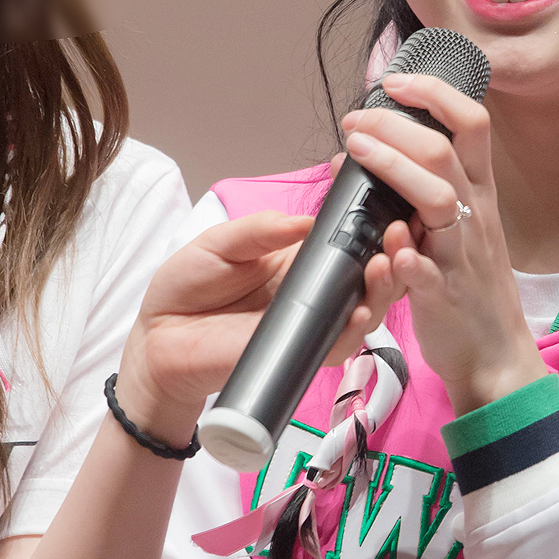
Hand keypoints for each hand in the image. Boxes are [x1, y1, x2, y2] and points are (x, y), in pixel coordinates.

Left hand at [115, 203, 397, 446]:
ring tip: (385, 266)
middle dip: (392, 257)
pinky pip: (336, 345)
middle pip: (368, 277)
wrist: (160, 337)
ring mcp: (310, 323)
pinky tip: (361, 310)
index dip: (373, 226)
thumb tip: (306, 221)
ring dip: (383, 290)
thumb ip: (261, 230)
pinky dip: (354, 329)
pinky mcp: (299, 353)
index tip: (389, 205)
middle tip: (399, 236)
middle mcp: (314, 291)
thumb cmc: (187, 287)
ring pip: (364, 311)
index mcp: (299, 258)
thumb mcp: (222, 242)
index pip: (348, 242)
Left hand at [342, 73, 547, 414]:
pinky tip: (386, 248)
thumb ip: (412, 191)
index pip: (471, 123)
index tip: (393, 82)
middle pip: (444, 151)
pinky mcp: (446, 297)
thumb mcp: (450, 229)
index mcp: (477, 194)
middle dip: (395, 125)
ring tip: (353, 153)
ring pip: (438, 199)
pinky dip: (406, 258)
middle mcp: (474, 217)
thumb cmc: (468, 287)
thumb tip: (356, 153)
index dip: (434, 93)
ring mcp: (461, 256)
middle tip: (353, 121)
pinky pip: (428, 273)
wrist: (496, 355)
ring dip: (394, 168)